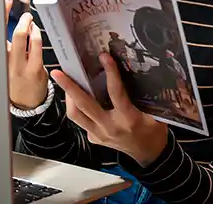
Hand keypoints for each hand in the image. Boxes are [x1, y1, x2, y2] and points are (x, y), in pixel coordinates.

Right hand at [5, 0, 47, 108]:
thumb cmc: (18, 79)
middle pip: (14, 35)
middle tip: (28, 16)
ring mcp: (22, 66)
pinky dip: (38, 37)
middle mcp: (9, 61)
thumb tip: (22, 24)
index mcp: (1, 56)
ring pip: (27, 40)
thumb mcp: (9, 62)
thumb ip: (12, 45)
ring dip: (33, 29)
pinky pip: (37, 49)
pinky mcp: (35, 70)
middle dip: (23, 21)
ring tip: (35, 25)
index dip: (3, 14)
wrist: (25, 104)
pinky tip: (38, 34)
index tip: (7, 0)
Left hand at [51, 52, 167, 166]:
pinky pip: (81, 121)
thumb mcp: (153, 110)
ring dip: (68, 97)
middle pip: (84, 105)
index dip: (110, 73)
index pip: (115, 92)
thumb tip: (133, 68)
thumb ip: (141, 94)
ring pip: (76, 115)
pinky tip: (77, 96)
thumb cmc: (153, 130)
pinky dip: (77, 107)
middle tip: (58, 73)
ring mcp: (99, 135)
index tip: (104, 57)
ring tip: (64, 81)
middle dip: (69, 87)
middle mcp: (110, 127)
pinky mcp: (94, 139)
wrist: (149, 154)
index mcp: (128, 118)